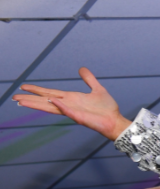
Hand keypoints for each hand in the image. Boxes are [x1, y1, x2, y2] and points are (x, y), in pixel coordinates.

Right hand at [12, 67, 131, 140]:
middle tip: (15, 98)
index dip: (37, 90)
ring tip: (22, 102)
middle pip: (46, 101)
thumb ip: (89, 79)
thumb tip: (82, 68)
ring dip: (37, 105)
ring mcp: (73, 112)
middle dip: (30, 99)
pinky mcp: (79, 118)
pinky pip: (68, 111)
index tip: (23, 87)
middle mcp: (69, 105)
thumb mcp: (97, 89)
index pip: (50, 93)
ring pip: (51, 107)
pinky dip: (60, 107)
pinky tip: (52, 101)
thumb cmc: (107, 109)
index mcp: (71, 99)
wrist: (115, 120)